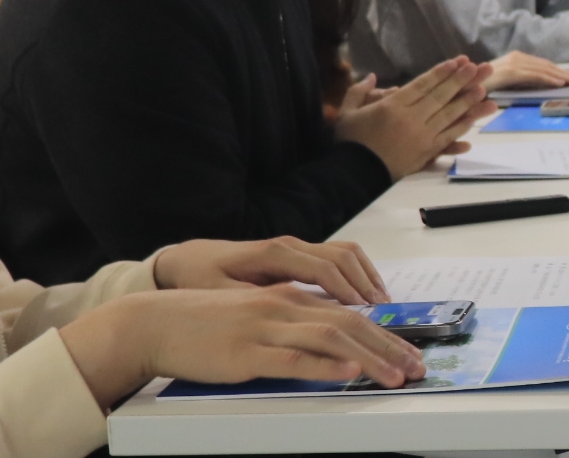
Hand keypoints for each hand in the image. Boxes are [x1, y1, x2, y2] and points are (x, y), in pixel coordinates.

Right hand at [59, 286, 425, 408]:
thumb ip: (292, 323)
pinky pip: (293, 358)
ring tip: (396, 376)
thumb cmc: (205, 324)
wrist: (157, 324)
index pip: (350, 312)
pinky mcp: (246, 353)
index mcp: (289, 296)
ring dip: (370, 358)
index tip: (410, 352)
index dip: (386, 333)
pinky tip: (348, 373)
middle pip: (351, 322)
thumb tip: (328, 341)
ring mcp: (266, 329)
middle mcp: (284, 306)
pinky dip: (325, 365)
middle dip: (390, 347)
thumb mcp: (257, 316)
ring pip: (331, 338)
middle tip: (418, 368)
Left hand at [153, 236, 390, 303]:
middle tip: (386, 312)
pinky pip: (337, 257)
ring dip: (367, 277)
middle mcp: (288, 246)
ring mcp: (295, 248)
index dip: (347, 291)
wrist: (183, 261)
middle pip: (342, 259)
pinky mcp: (297, 255)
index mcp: (271, 255)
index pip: (323, 269)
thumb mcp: (218, 297)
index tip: (365, 313)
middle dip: (368, 286)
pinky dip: (358, 273)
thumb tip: (283, 322)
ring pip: (345, 254)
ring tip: (383, 305)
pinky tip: (365, 294)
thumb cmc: (198, 280)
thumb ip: (252, 307)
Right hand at [333, 57, 496, 178]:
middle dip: (460, 81)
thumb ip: (358, 91)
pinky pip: (447, 138)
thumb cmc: (350, 142)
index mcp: (393, 106)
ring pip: (448, 116)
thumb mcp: (347, 112)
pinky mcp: (426, 153)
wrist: (354, 175)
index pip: (422, 85)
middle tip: (478, 68)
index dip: (441, 72)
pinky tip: (474, 121)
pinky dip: (461, 128)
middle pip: (440, 96)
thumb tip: (371, 76)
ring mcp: (421, 136)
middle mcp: (411, 118)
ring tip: (484, 90)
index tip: (457, 62)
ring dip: (467, 102)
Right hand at [488, 50, 568, 90]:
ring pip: (543, 70)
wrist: (460, 87)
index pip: (542, 65)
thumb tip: (541, 86)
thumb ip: (520, 82)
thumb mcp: (505, 84)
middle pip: (546, 66)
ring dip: (562, 76)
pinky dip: (548, 79)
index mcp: (515, 59)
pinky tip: (560, 84)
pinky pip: (533, 76)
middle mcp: (515, 58)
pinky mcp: (509, 72)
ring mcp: (512, 64)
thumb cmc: (480, 89)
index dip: (559, 71)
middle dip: (565, 73)